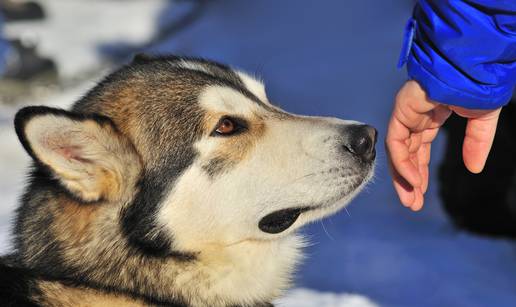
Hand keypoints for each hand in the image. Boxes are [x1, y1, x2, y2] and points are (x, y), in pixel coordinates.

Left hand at [385, 81, 500, 210]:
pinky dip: (403, 162)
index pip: (419, 150)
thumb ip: (477, 143)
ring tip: (410, 201)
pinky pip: (397, 141)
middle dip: (409, 181)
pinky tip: (413, 181)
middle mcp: (415, 118)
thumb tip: (474, 169)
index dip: (420, 172)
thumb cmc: (478, 84)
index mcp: (431, 117)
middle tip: (412, 204)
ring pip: (399, 151)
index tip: (421, 194)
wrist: (473, 64)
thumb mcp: (482, 119)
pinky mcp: (401, 110)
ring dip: (404, 177)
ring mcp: (406, 113)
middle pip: (407, 154)